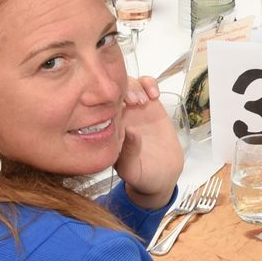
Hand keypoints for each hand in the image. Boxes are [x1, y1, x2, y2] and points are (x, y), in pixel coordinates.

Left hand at [114, 75, 183, 207]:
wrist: (163, 175)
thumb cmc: (143, 176)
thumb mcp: (133, 170)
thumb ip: (129, 153)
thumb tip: (131, 131)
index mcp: (107, 130)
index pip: (98, 107)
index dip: (106, 102)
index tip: (119, 108)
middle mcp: (119, 116)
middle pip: (112, 90)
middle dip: (121, 90)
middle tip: (133, 102)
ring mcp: (135, 109)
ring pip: (129, 84)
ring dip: (135, 86)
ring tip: (144, 101)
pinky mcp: (152, 105)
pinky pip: (146, 85)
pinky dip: (149, 84)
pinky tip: (154, 96)